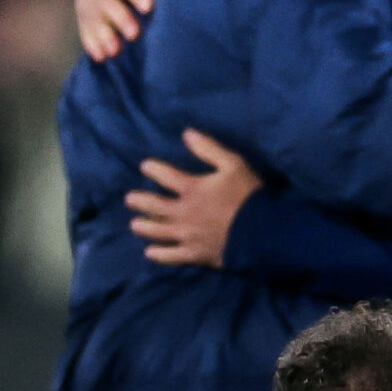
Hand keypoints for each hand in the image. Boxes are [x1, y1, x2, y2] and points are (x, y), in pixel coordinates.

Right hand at [75, 0, 150, 62]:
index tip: (148, 7)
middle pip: (110, 4)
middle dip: (122, 19)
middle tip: (134, 34)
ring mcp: (89, 2)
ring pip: (96, 19)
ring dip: (105, 36)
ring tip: (115, 52)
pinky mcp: (83, 16)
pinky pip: (85, 29)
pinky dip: (92, 44)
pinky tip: (100, 57)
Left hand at [127, 129, 261, 266]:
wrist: (262, 231)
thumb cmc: (248, 195)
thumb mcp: (233, 164)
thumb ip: (209, 149)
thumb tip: (187, 134)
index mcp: (192, 189)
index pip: (165, 176)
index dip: (153, 169)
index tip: (145, 166)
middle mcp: (183, 212)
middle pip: (154, 206)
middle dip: (140, 201)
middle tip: (129, 200)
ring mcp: (187, 235)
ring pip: (158, 231)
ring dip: (144, 227)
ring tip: (135, 225)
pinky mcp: (195, 254)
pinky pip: (171, 256)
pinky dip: (159, 254)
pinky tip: (150, 253)